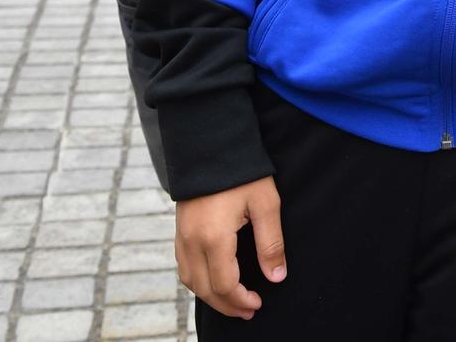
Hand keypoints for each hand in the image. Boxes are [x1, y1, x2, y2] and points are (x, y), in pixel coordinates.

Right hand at [175, 176, 284, 318]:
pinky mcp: (179, 230)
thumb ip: (271, 244)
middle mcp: (192, 242)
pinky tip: (214, 280)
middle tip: (248, 311)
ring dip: (211, 296)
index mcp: (214, 238)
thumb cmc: (243, 172)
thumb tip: (276, 277)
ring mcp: (182, 236)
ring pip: (191, 281)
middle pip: (205, 289)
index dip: (241, 301)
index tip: (258, 304)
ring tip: (233, 301)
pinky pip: (183, 266)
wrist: (212, 144)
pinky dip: (198, 281)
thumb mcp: (266, 205)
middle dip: (227, 305)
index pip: (225, 285)